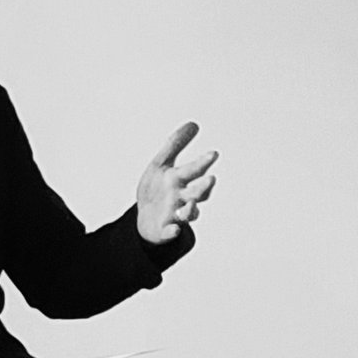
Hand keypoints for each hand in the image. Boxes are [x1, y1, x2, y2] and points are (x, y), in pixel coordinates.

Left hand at [136, 121, 217, 244]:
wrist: (145, 217)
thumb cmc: (157, 189)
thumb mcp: (161, 163)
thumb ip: (176, 144)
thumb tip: (194, 124)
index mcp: (180, 180)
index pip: (194, 170)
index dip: (203, 163)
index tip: (213, 153)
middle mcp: (181, 197)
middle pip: (195, 193)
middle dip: (202, 187)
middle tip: (211, 179)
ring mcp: (174, 214)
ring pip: (187, 213)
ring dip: (190, 210)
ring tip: (190, 205)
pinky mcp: (165, 229)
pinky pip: (170, 232)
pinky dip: (172, 232)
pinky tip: (174, 229)